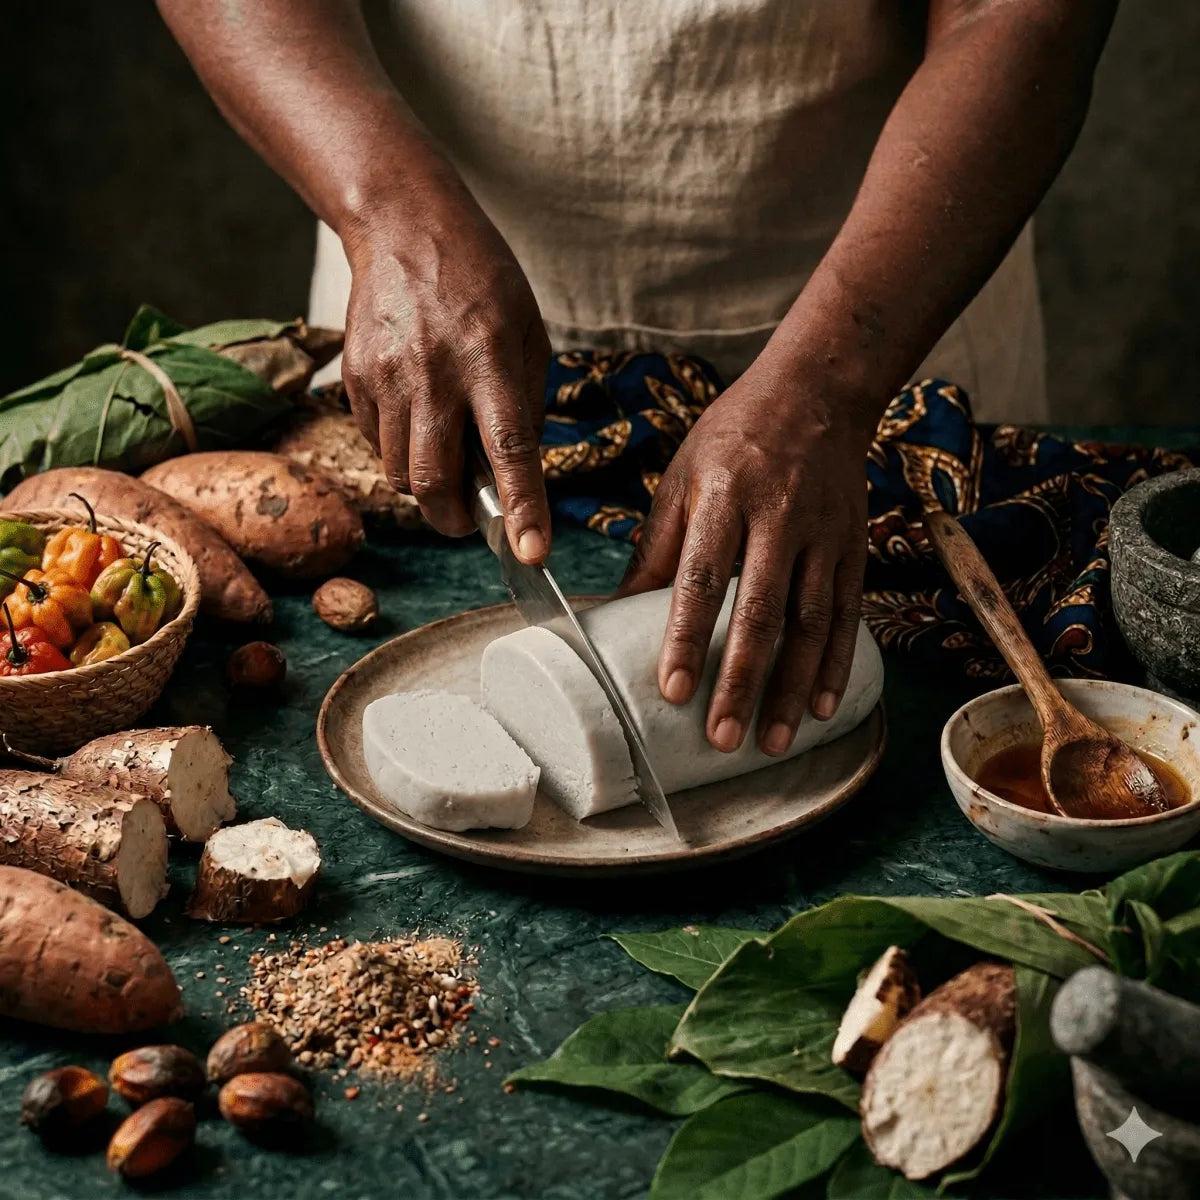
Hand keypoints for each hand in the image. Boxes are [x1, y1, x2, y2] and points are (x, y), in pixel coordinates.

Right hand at [340, 184, 551, 561]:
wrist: (403, 225)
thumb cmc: (480, 280)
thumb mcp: (527, 332)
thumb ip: (525, 403)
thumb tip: (518, 471)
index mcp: (489, 359)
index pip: (508, 449)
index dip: (522, 508)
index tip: (531, 553)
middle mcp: (432, 372)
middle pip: (433, 481)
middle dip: (453, 519)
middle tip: (471, 521)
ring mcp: (386, 377)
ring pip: (400, 474)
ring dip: (426, 488)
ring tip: (446, 456)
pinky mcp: (354, 378)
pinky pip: (377, 444)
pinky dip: (400, 452)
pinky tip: (417, 419)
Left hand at [619, 367, 871, 755]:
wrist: (817, 393)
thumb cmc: (733, 437)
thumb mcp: (682, 478)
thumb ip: (655, 547)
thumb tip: (612, 612)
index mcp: (723, 497)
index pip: (703, 577)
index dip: (688, 636)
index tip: (672, 690)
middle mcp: (778, 517)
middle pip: (760, 611)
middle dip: (742, 680)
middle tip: (723, 738)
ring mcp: (822, 534)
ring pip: (809, 622)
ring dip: (790, 687)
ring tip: (770, 741)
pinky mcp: (853, 546)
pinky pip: (846, 614)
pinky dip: (834, 664)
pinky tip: (820, 707)